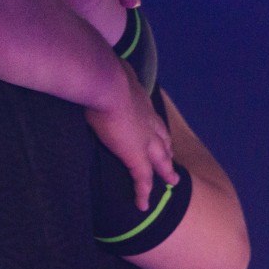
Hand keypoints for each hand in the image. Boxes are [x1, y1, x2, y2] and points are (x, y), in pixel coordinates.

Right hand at [85, 67, 176, 211]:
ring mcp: (146, 139)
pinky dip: (143, 193)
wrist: (105, 83)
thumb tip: (96, 63)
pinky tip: (142, 205)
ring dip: (165, 171)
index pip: (152, 118)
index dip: (156, 129)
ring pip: (160, 161)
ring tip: (171, 181)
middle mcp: (149, 120)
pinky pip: (142, 179)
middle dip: (168, 152)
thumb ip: (104, 71)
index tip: (157, 134)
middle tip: (172, 162)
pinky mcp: (136, 156)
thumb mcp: (105, 70)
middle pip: (163, 140)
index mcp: (140, 101)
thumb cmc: (100, 74)